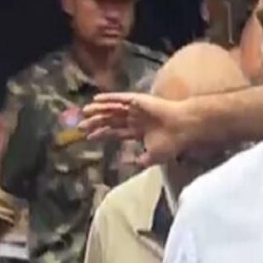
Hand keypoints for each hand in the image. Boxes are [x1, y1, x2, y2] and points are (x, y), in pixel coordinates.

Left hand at [80, 92, 197, 166]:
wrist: (183, 128)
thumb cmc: (172, 142)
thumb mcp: (154, 157)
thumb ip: (141, 160)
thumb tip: (128, 164)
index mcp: (139, 131)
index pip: (116, 132)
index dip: (103, 134)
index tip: (89, 137)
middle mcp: (136, 118)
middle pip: (111, 121)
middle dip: (95, 124)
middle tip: (79, 127)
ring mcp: (136, 109)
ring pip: (112, 109)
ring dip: (98, 111)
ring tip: (83, 113)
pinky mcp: (138, 100)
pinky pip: (119, 99)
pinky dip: (108, 98)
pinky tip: (96, 100)